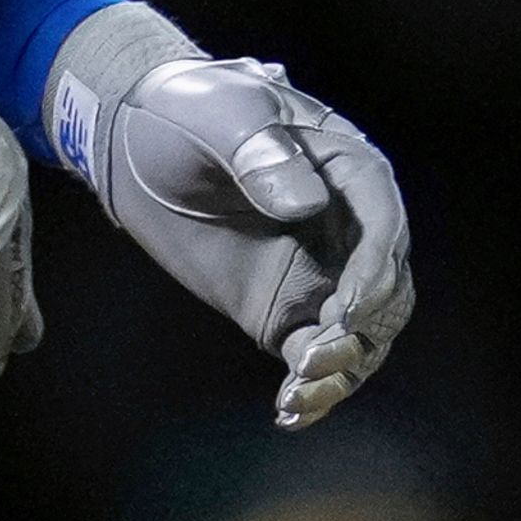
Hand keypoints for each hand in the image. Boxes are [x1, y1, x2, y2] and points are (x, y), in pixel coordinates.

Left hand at [69, 23, 412, 428]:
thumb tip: (305, 205)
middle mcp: (350, 229)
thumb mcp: (219, 110)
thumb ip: (260, 151)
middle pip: (387, 290)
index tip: (348, 308)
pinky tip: (289, 411)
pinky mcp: (285, 310)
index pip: (384, 227)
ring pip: (360, 336)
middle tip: (316, 350)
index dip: (375, 270)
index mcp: (349, 170)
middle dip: (363, 328)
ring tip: (297, 386)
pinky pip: (315, 356)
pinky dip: (312, 389)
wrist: (132, 136)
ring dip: (341, 368)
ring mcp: (320, 274)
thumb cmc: (186, 108)